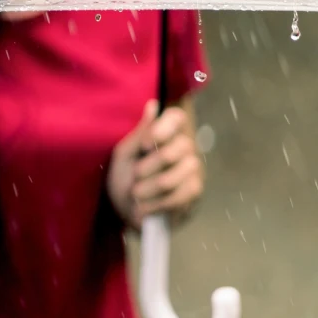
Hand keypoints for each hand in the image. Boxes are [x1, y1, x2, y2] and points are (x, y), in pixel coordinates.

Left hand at [108, 100, 203, 227]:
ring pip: (176, 175)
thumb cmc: (123, 179)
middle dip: (148, 167)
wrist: (124, 212)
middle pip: (177, 148)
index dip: (163, 129)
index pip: (176, 118)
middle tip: (134, 177)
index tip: (144, 146)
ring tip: (136, 195)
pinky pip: (181, 195)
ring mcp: (193, 171)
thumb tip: (152, 105)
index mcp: (165, 134)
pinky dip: (157, 203)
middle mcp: (184, 148)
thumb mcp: (124, 155)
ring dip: (149, 188)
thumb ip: (139, 133)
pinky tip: (145, 208)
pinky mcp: (194, 194)